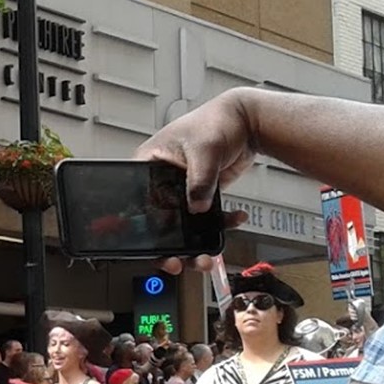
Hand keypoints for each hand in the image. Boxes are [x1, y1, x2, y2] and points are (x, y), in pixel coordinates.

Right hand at [133, 91, 262, 275]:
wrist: (247, 121)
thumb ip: (200, 181)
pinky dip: (220, 224)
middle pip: (157, 223)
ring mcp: (181, 190)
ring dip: (195, 244)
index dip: (139, 231)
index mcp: (149, 166)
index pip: (135, 203)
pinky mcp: (201, 195)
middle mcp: (161, 182)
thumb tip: (197, 209)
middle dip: (170, 247)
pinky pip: (205, 219)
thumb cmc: (218, 121)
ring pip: (182, 227)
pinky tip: (234, 220)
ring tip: (206, 256)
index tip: (153, 248)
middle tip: (179, 262)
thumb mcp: (204, 150)